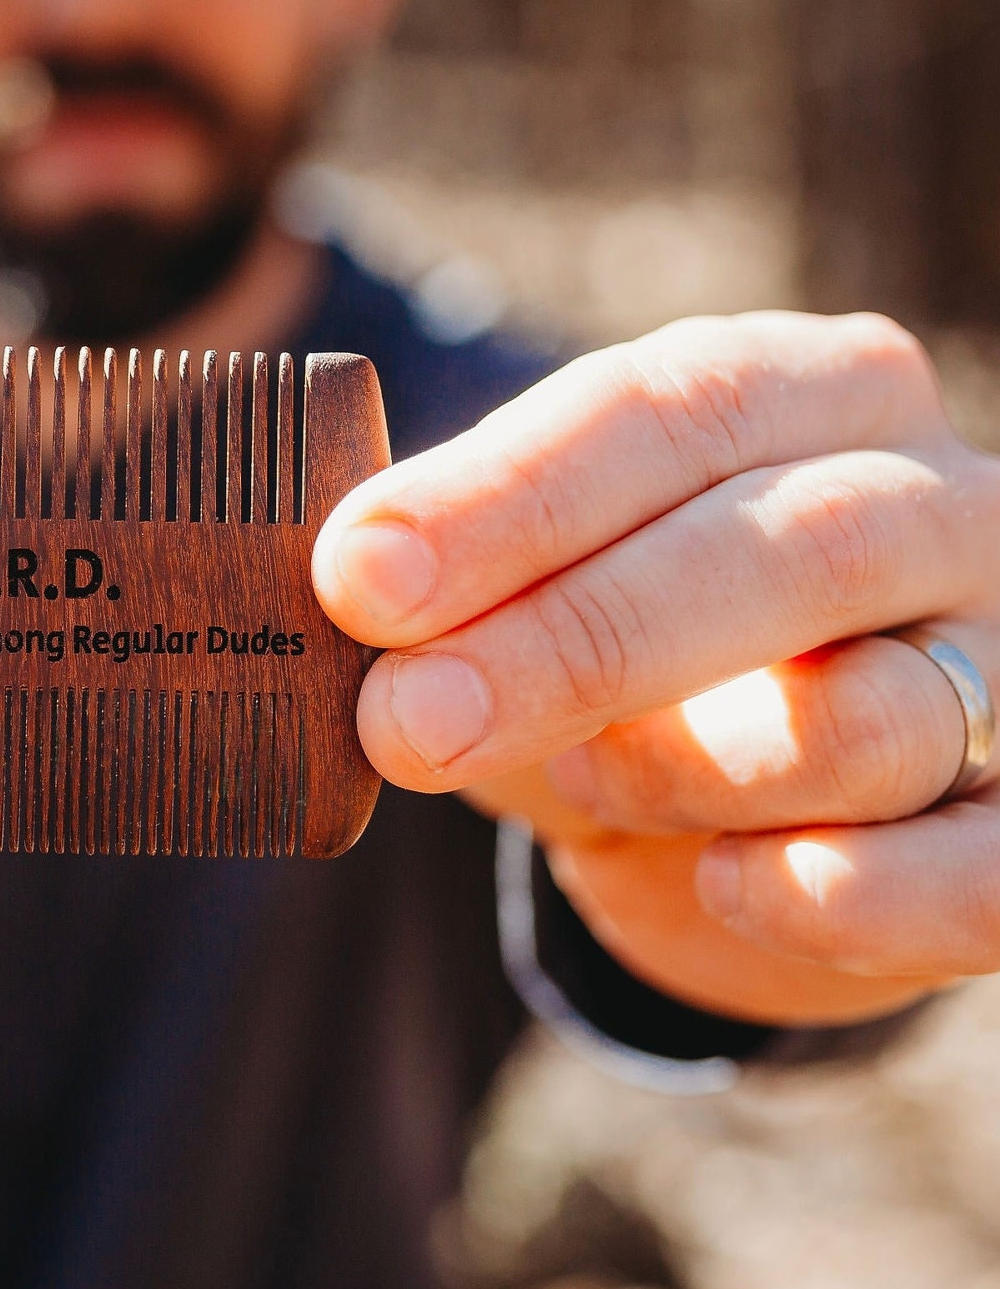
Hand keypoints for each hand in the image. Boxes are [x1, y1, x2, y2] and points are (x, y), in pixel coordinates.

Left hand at [313, 311, 999, 1026]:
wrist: (731, 809)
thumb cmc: (608, 660)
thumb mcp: (524, 587)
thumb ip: (457, 574)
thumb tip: (352, 582)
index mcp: (804, 392)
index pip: (667, 409)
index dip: (507, 495)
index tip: (362, 576)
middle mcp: (939, 502)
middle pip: (782, 546)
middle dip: (571, 638)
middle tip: (406, 717)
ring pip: (875, 716)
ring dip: (686, 766)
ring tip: (574, 781)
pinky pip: (983, 876)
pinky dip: (850, 896)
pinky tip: (736, 888)